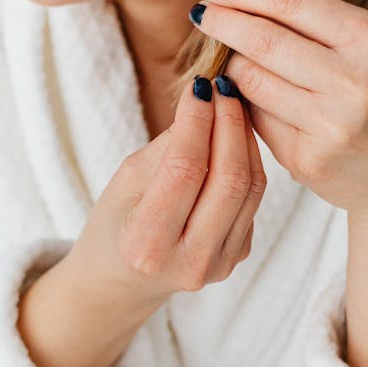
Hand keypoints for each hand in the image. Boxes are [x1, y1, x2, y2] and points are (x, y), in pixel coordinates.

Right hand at [69, 76, 266, 307]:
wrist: (123, 280)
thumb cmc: (115, 224)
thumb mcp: (125, 181)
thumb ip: (167, 147)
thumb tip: (206, 101)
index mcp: (147, 245)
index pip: (184, 171)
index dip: (196, 122)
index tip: (199, 86)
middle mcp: (188, 262)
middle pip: (227, 180)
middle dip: (230, 124)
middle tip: (224, 88)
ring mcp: (218, 265)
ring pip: (250, 189)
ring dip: (245, 139)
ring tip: (232, 105)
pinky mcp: (237, 257)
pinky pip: (252, 201)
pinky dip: (247, 162)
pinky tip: (233, 138)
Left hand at [189, 0, 367, 217]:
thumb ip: (315, 30)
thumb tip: (236, 2)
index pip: (290, 1)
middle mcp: (355, 80)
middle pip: (263, 40)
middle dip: (221, 22)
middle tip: (198, 13)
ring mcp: (332, 124)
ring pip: (251, 81)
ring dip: (229, 67)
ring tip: (227, 60)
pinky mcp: (309, 160)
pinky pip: (256, 120)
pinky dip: (244, 106)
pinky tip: (246, 102)